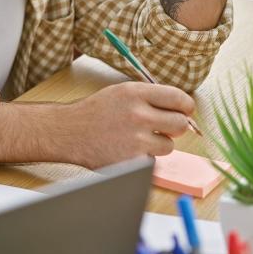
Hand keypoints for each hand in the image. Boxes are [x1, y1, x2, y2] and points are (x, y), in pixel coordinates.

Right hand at [64, 81, 194, 168]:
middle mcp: (138, 114)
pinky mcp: (133, 160)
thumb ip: (150, 97)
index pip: (179, 98)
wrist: (67, 132)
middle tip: (163, 127)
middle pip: (181, 123)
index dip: (186, 106)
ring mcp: (136, 139)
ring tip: (138, 139)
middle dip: (175, 127)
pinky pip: (153, 160)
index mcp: (135, 93)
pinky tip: (127, 150)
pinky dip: (144, 157)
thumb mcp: (120, 92)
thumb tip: (182, 108)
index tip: (184, 111)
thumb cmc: (95, 112)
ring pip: (169, 145)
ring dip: (158, 144)